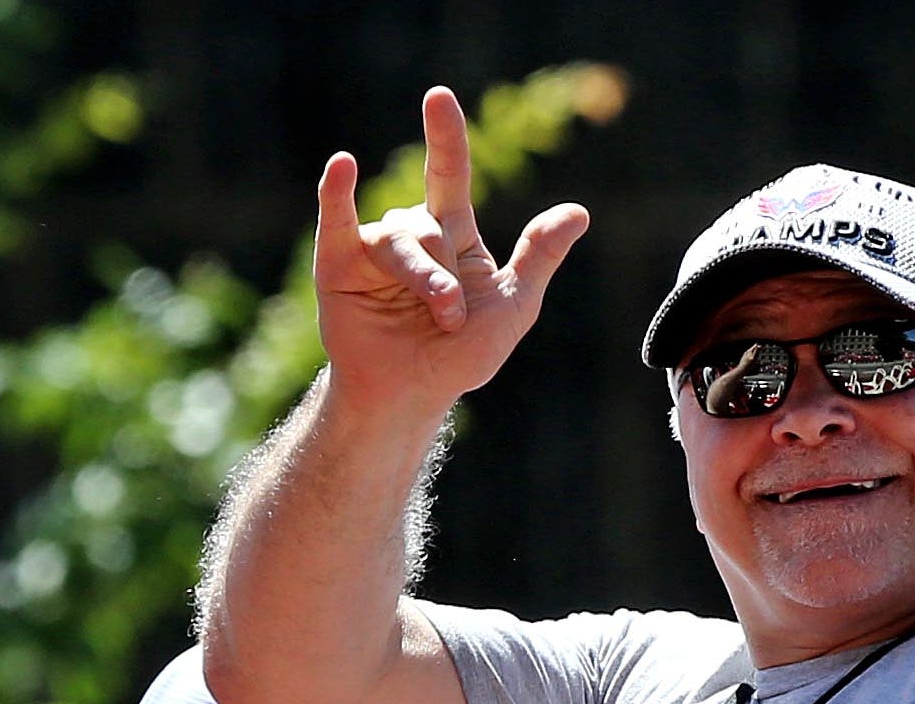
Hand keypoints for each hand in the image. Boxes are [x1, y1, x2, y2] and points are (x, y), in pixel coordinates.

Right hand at [312, 85, 589, 409]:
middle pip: (428, 226)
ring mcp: (371, 246)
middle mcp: (412, 233)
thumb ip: (538, 257)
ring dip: (424, 281)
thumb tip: (579, 211)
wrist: (411, 396)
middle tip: (452, 317)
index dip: (445, 137)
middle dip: (444, 276)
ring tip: (436, 319)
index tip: (438, 97)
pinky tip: (342, 167)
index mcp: (452, 235)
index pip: (449, 174)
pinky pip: (335, 219)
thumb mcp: (513, 308)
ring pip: (400, 239)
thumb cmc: (461, 355)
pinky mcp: (336, 264)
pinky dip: (336, 192)